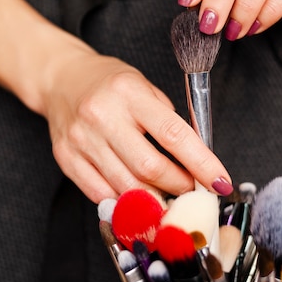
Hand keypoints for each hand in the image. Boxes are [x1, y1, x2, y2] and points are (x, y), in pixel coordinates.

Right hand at [41, 51, 232, 202]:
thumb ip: (166, 120)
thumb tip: (195, 162)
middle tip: (191, 190)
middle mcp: (102, 116)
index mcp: (128, 93)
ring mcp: (81, 140)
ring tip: (168, 197)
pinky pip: (100, 193)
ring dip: (154, 199)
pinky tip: (137, 197)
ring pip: (126, 186)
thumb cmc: (108, 82)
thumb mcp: (143, 86)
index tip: (220, 182)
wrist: (61, 79)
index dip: (201, 163)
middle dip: (179, 186)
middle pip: (149, 167)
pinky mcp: (66, 158)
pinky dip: (124, 201)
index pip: (173, 134)